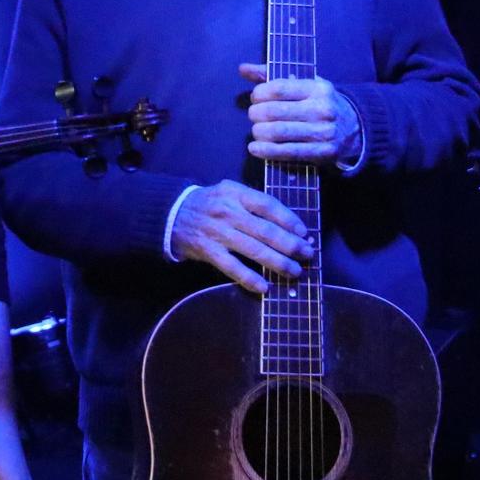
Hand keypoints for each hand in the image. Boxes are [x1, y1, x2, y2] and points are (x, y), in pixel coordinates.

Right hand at [169, 180, 314, 293]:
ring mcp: (217, 232)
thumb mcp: (229, 192)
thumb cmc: (209, 204)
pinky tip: (265, 287)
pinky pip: (232, 267)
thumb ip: (254, 204)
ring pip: (253, 250)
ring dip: (277, 263)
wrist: (171, 214)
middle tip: (308, 254)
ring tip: (295, 271)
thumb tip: (289, 225)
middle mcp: (227, 212)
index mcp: (235, 193)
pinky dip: (249, 278)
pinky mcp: (208, 251)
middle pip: (265, 230)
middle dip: (290, 244)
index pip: (267, 204)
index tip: (304, 232)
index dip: (289, 219)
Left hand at [240, 63, 362, 164]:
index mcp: (317, 88)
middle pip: (274, 111)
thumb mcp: (304, 85)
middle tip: (254, 116)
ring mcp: (323, 132)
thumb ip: (272, 76)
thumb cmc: (321, 104)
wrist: (355, 129)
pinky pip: (287, 152)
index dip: (259, 93)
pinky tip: (254, 148)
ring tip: (256, 131)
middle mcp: (322, 109)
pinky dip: (266, 151)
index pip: (278, 88)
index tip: (256, 98)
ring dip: (259, 132)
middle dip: (256, 114)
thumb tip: (243, 68)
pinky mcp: (322, 153)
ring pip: (278, 132)